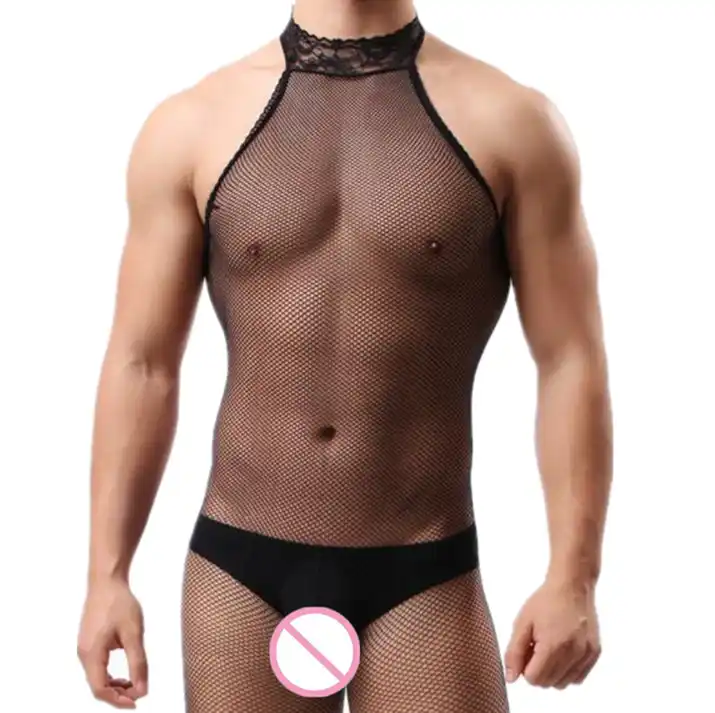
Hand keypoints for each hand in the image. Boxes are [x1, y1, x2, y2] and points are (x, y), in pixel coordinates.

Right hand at [77, 579, 147, 707]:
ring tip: (134, 683)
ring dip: (115, 685)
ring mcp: (84, 648)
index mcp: (91, 654)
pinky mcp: (89, 642)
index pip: (100, 689)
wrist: (106, 581)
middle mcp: (84, 654)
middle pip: (97, 686)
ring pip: (97, 677)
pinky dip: (110, 674)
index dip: (117, 700)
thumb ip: (138, 662)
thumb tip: (143, 689)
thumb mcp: (133, 633)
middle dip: (118, 694)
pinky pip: (97, 666)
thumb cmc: (119, 603)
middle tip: (139, 693)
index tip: (137, 702)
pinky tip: (126, 671)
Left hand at [504, 578, 600, 688]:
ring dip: (552, 673)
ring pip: (563, 683)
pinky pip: (578, 677)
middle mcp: (573, 654)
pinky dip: (567, 671)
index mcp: (553, 646)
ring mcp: (586, 655)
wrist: (572, 586)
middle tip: (536, 648)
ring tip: (549, 648)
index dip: (525, 667)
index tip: (526, 650)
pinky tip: (562, 652)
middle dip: (537, 670)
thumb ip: (514, 652)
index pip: (534, 679)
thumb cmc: (545, 601)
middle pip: (548, 683)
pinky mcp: (595, 653)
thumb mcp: (522, 623)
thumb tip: (511, 678)